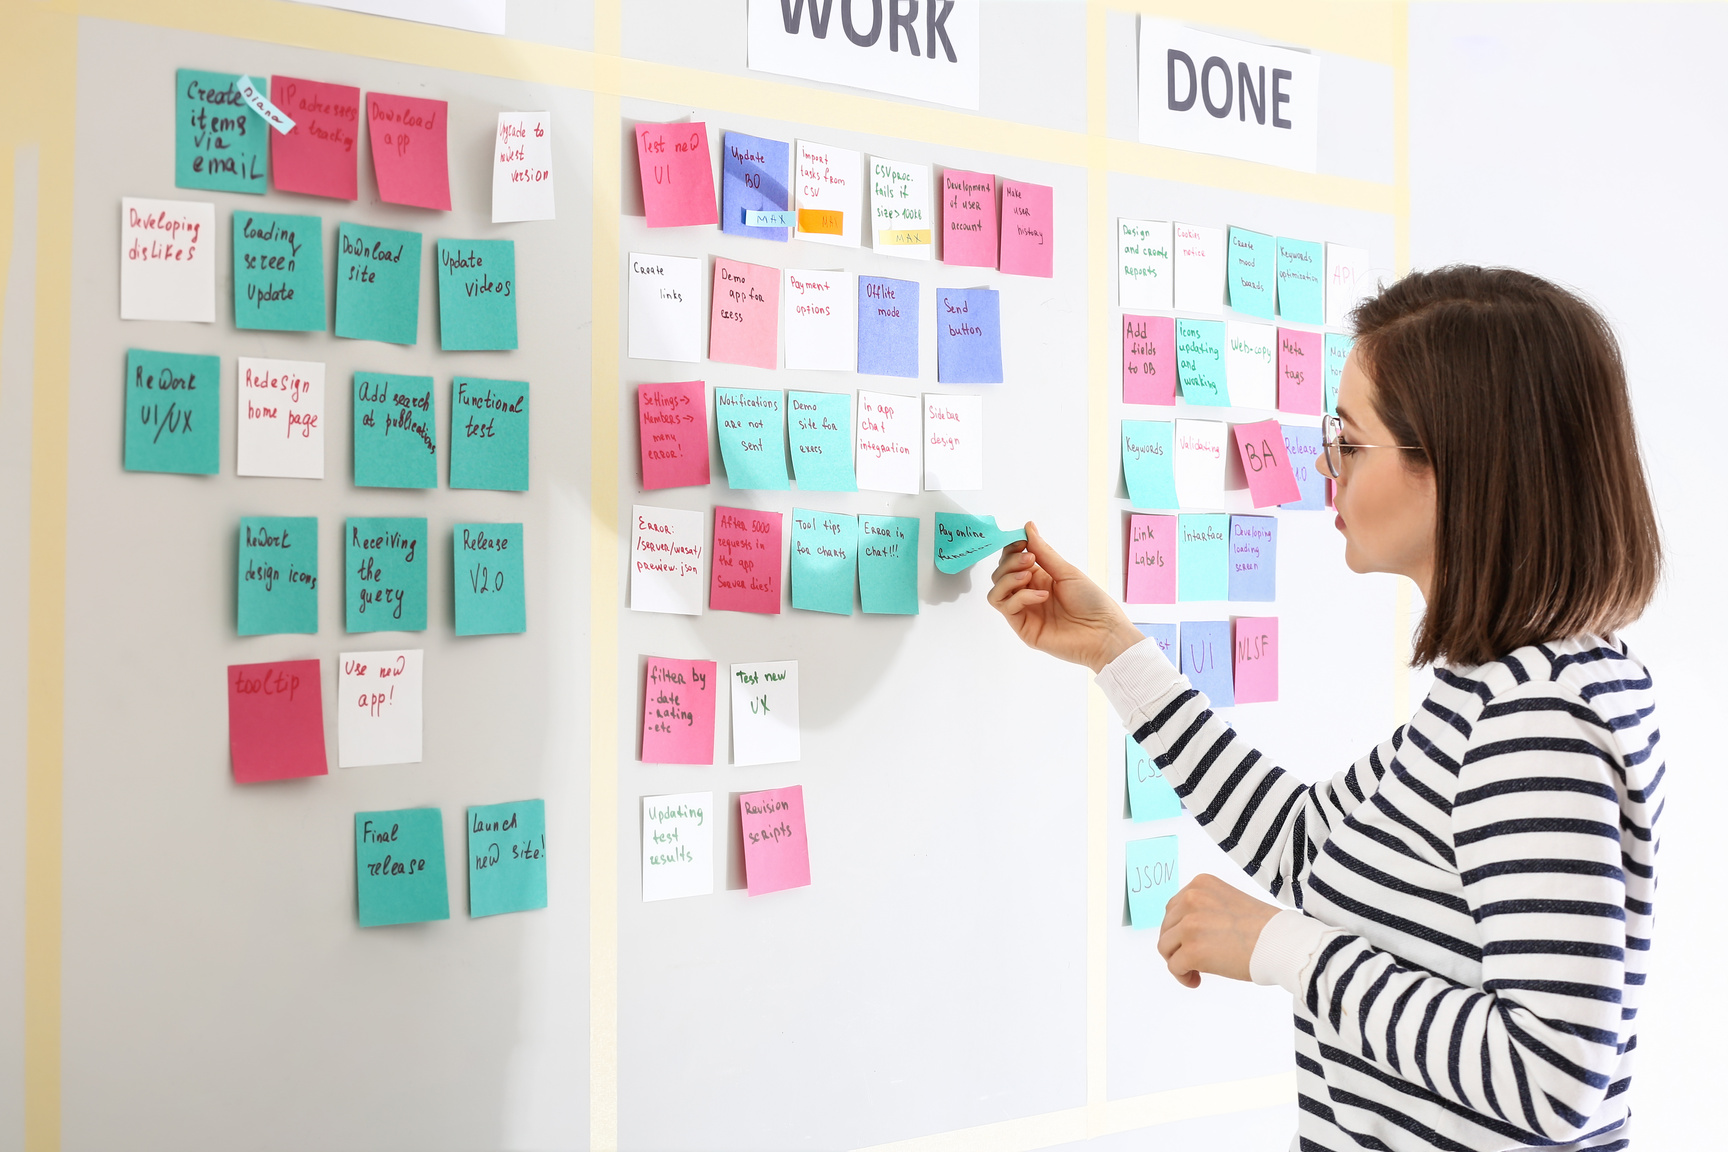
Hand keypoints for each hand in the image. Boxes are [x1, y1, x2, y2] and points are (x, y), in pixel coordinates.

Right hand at [987, 522, 1145, 673]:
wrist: (1103, 632)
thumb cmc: (1092, 602)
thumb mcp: (1066, 571)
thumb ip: (1043, 551)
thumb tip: (1028, 527)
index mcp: (1039, 578)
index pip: (1011, 560)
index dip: (1011, 549)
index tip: (1020, 541)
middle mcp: (1027, 593)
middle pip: (1000, 574)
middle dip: (1010, 562)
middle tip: (1030, 559)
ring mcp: (1024, 611)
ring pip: (996, 591)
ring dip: (1008, 578)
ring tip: (1028, 575)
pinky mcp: (1023, 627)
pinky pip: (1006, 606)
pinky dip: (1020, 596)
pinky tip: (1041, 595)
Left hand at [1157, 874, 1281, 988]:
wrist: (1283, 943)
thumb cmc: (1264, 928)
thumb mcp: (1228, 902)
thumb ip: (1205, 909)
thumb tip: (1183, 930)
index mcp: (1201, 884)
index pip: (1174, 908)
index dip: (1179, 929)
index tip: (1193, 942)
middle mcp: (1192, 899)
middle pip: (1167, 928)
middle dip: (1177, 946)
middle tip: (1193, 960)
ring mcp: (1190, 924)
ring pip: (1165, 947)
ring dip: (1177, 961)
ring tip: (1196, 971)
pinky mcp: (1192, 950)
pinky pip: (1174, 967)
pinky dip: (1182, 976)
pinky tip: (1196, 980)